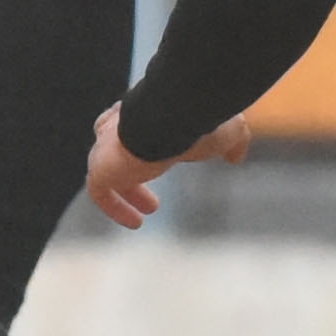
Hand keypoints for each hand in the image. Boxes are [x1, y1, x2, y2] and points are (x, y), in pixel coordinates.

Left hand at [86, 95, 243, 228]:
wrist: (174, 115)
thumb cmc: (198, 119)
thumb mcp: (226, 130)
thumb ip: (231, 142)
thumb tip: (236, 158)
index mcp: (144, 113)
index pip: (132, 127)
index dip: (141, 149)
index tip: (161, 167)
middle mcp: (120, 127)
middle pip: (113, 151)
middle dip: (131, 177)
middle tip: (152, 202)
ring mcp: (107, 147)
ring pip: (106, 173)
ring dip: (125, 194)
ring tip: (146, 214)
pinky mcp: (101, 168)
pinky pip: (99, 192)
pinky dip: (114, 207)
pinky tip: (135, 222)